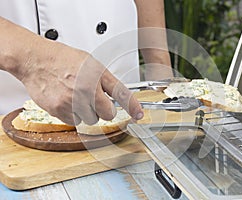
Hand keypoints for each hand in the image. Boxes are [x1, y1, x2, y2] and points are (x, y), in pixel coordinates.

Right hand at [17, 41, 143, 124]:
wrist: (36, 60)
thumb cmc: (62, 59)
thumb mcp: (91, 63)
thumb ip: (105, 81)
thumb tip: (118, 96)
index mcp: (96, 75)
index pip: (121, 94)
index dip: (133, 106)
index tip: (139, 114)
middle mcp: (86, 89)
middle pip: (107, 114)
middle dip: (104, 110)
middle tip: (95, 100)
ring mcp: (72, 101)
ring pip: (91, 119)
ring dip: (87, 112)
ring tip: (76, 97)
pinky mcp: (59, 110)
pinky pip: (75, 122)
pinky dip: (73, 115)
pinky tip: (67, 101)